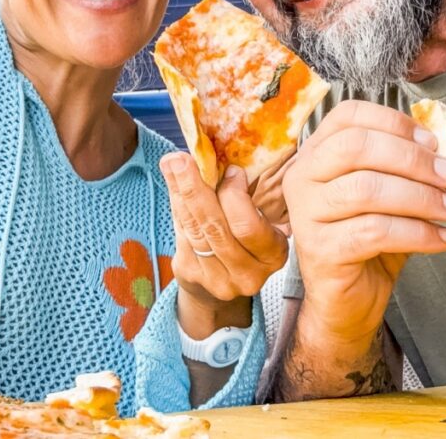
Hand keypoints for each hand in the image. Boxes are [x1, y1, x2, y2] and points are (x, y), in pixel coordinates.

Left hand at [160, 152, 288, 337]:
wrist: (225, 285)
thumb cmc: (246, 241)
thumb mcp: (261, 224)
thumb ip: (249, 199)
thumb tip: (227, 159)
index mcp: (273, 256)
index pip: (248, 226)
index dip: (235, 196)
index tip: (231, 170)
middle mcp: (247, 274)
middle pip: (215, 227)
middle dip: (196, 189)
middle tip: (182, 159)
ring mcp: (218, 280)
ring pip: (194, 230)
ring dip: (180, 193)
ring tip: (172, 164)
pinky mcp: (192, 276)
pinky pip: (181, 235)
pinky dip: (176, 206)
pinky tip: (173, 185)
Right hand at [283, 99, 445, 345]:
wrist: (347, 301)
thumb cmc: (368, 242)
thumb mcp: (388, 195)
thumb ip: (406, 170)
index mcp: (316, 154)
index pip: (347, 116)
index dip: (394, 122)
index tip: (433, 143)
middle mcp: (302, 178)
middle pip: (356, 147)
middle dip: (412, 159)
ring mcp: (305, 214)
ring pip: (367, 189)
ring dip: (421, 198)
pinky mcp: (320, 249)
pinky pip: (375, 231)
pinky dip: (418, 233)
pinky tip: (442, 239)